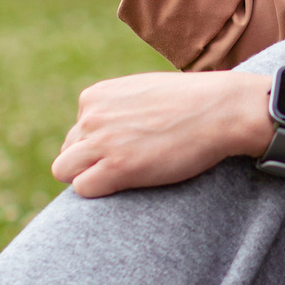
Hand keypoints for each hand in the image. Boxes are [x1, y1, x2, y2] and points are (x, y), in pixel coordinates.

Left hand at [51, 70, 270, 196]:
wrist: (219, 110)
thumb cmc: (190, 103)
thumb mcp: (142, 92)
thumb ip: (117, 108)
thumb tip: (105, 132)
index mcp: (95, 96)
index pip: (77, 130)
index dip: (97, 146)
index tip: (125, 150)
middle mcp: (91, 116)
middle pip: (67, 151)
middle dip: (88, 162)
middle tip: (124, 168)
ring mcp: (100, 141)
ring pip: (65, 170)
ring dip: (88, 177)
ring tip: (123, 179)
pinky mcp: (115, 167)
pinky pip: (82, 188)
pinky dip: (99, 192)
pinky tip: (127, 186)